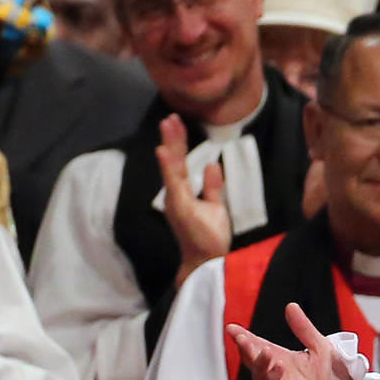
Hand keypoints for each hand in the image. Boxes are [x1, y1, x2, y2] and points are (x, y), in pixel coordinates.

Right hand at [157, 121, 234, 283]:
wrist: (206, 262)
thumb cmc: (208, 238)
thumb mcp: (214, 206)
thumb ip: (212, 187)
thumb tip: (213, 164)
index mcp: (182, 193)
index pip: (180, 163)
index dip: (178, 142)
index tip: (177, 122)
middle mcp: (175, 195)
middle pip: (173, 161)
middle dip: (172, 138)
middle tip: (170, 116)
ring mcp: (175, 201)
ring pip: (172, 168)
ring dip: (170, 145)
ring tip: (168, 125)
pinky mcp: (179, 208)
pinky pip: (174, 183)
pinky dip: (168, 166)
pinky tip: (164, 151)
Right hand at [226, 303, 358, 379]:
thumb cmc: (336, 378)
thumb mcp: (320, 346)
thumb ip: (303, 329)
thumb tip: (290, 306)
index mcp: (284, 360)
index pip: (259, 347)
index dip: (245, 338)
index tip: (232, 328)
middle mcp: (279, 375)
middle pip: (255, 362)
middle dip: (246, 350)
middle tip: (241, 338)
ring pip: (261, 377)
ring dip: (259, 364)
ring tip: (263, 350)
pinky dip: (273, 379)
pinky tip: (278, 367)